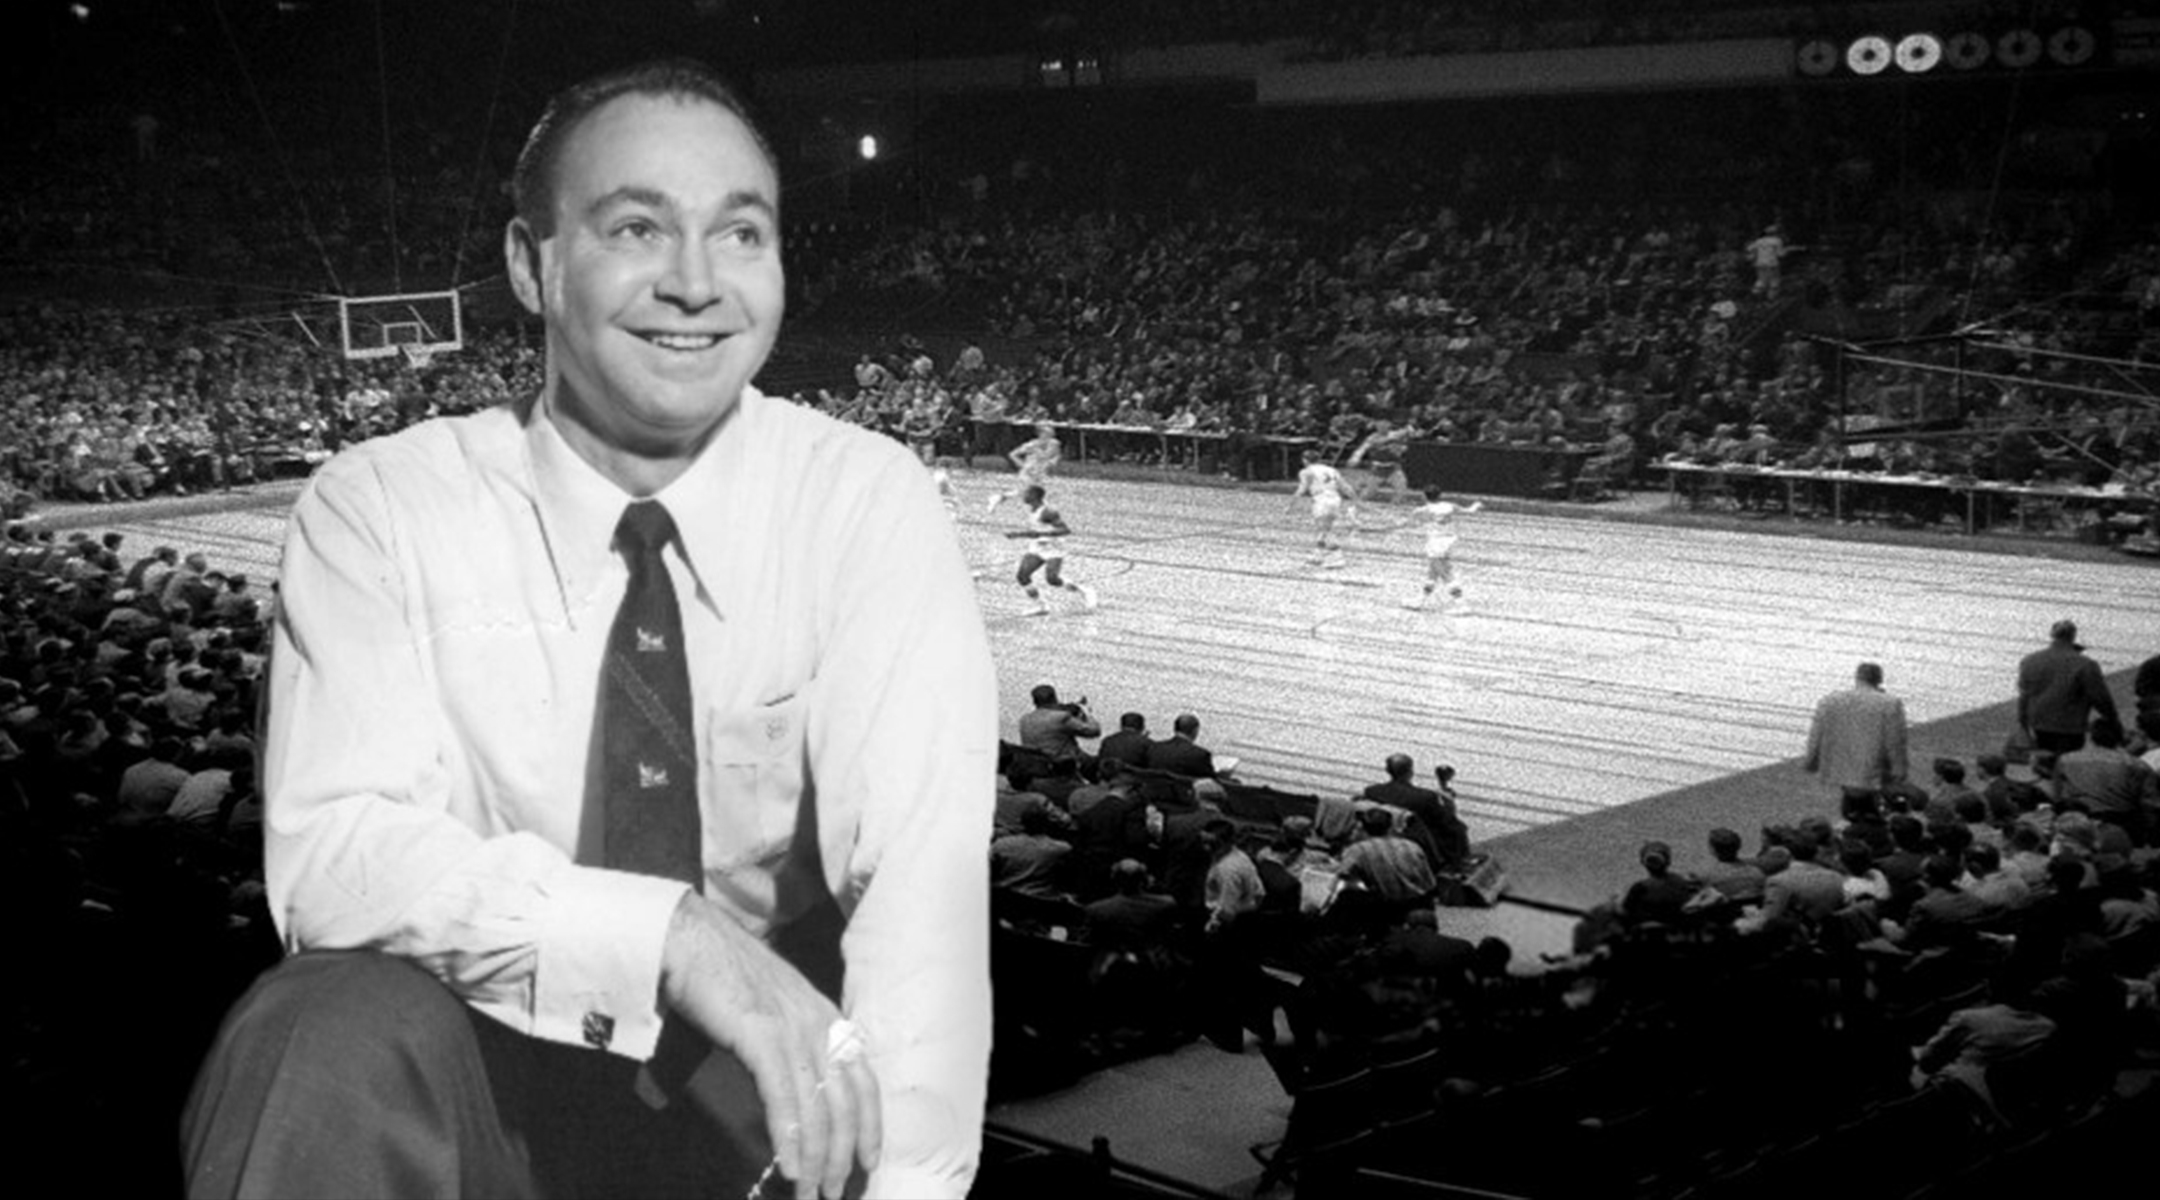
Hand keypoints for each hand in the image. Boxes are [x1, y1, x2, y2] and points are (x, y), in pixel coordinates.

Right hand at [660, 893, 881, 1199]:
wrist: (687, 937)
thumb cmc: (720, 975)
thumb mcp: (768, 1011)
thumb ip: (781, 1050)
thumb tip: (782, 1096)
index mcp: (826, 1016)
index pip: (864, 1078)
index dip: (870, 1123)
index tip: (869, 1160)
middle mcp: (818, 1022)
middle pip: (847, 1101)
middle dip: (843, 1154)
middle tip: (833, 1192)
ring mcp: (792, 1027)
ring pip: (818, 1107)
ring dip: (817, 1157)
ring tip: (811, 1191)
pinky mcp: (760, 1033)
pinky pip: (784, 1097)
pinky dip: (790, 1137)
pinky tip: (790, 1166)